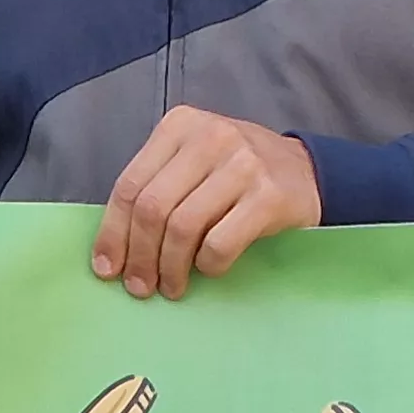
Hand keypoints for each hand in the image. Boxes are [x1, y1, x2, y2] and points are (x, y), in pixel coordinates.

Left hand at [92, 105, 322, 299]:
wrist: (307, 171)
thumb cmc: (237, 173)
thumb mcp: (194, 161)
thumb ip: (158, 185)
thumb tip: (114, 249)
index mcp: (180, 125)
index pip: (130, 184)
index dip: (112, 232)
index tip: (106, 268)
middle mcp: (210, 136)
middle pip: (152, 208)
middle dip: (140, 256)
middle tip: (141, 286)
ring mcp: (243, 164)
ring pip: (182, 227)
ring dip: (170, 267)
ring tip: (171, 287)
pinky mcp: (269, 195)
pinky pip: (219, 243)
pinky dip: (206, 265)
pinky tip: (208, 270)